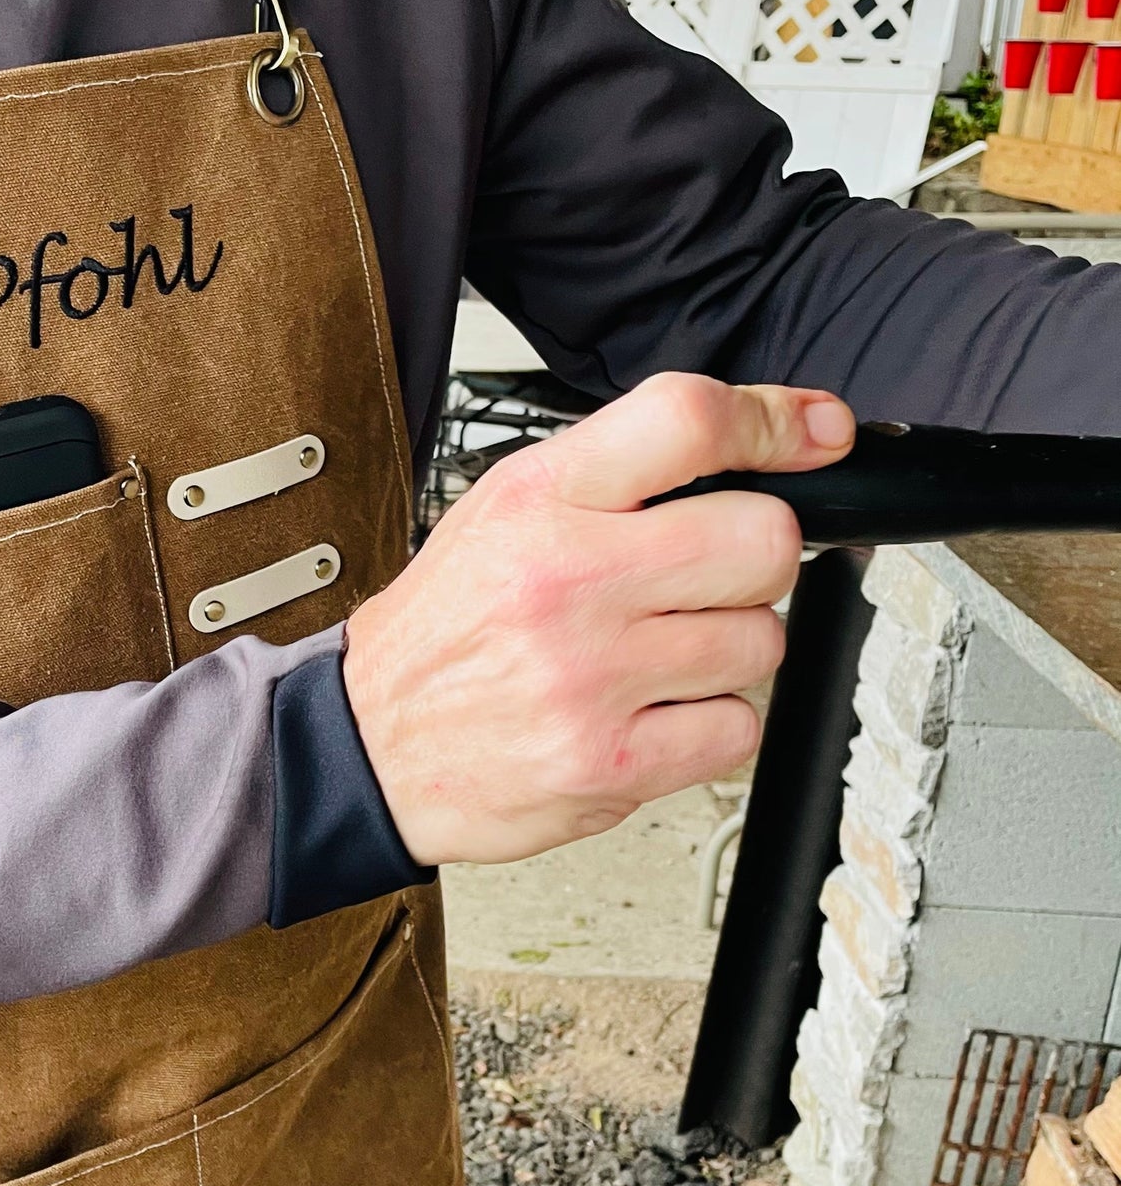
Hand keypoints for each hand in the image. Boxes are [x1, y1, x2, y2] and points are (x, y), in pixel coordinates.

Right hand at [344, 373, 853, 866]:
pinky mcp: (610, 762)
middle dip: (750, 563)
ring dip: (724, 652)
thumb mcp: (507, 509)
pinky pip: (738, 728)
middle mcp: (565, 581)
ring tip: (649, 657)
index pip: (689, 423)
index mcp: (539, 501)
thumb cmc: (447, 628)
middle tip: (695, 583)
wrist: (369, 742)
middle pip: (763, 541)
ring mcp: (590, 677)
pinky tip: (646, 712)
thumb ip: (626, 469)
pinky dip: (707, 725)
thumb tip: (786, 439)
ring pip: (761, 642)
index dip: (777, 423)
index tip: (815, 437)